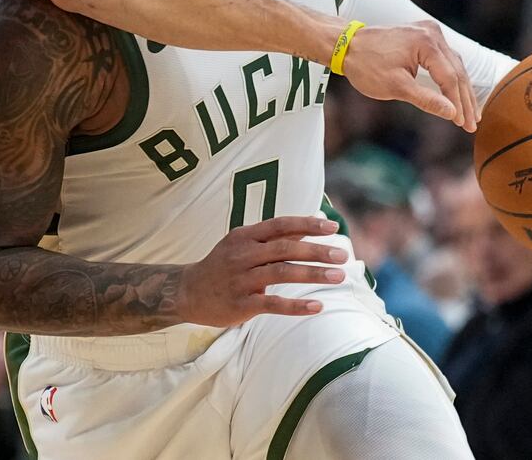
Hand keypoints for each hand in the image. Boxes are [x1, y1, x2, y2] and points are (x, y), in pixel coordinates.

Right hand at [175, 216, 347, 326]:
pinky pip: (272, 304)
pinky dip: (296, 305)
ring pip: (282, 273)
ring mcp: (241, 279)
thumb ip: (274, 238)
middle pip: (285, 248)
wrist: (187, 292)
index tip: (332, 227)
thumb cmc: (223, 265)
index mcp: (245, 236)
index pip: (280, 225)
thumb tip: (309, 227)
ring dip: (313, 274)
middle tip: (343, 255)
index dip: (307, 224)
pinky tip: (317, 306)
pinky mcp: (241, 304)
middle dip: (317, 251)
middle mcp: (243, 254)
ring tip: (338, 276)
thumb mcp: (243, 244)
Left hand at [341, 21, 477, 131]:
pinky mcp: (424, 35)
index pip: (450, 78)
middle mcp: (432, 33)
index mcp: (426, 43)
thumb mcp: (396, 87)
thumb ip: (426, 100)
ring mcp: (429, 31)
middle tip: (473, 124)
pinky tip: (457, 92)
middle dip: (465, 99)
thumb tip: (452, 113)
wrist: (347, 45)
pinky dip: (450, 77)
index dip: (458, 104)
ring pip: (453, 64)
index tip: (463, 125)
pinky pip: (444, 58)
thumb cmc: (366, 66)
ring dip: (461, 89)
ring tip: (470, 112)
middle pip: (457, 70)